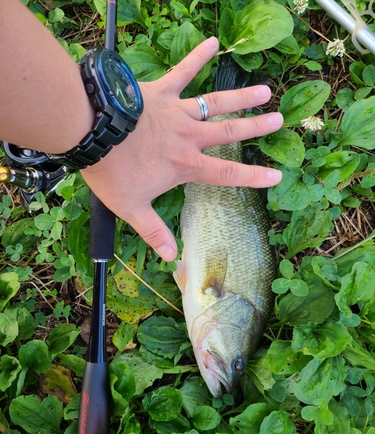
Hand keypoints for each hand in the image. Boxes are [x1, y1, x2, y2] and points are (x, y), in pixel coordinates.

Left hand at [82, 37, 282, 261]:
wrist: (91, 133)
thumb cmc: (111, 172)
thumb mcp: (132, 208)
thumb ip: (154, 231)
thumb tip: (170, 257)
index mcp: (185, 165)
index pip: (227, 173)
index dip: (253, 176)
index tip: (277, 175)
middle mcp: (188, 137)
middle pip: (229, 132)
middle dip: (256, 127)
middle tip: (279, 120)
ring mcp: (177, 112)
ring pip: (216, 103)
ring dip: (242, 97)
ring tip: (265, 91)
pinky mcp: (160, 91)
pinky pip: (183, 71)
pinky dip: (198, 56)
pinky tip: (214, 40)